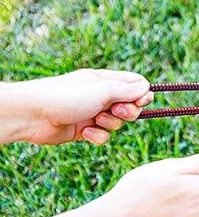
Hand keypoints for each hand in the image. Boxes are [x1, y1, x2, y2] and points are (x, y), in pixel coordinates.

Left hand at [5, 69, 152, 144]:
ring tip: (95, 121)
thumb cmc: (66, 96)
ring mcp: (93, 113)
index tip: (141, 101)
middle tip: (117, 112)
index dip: (142, 94)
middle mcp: (101, 96)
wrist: (33, 115)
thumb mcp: (102, 90)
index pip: (135, 84)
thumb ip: (127, 90)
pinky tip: (84, 133)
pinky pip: (103, 136)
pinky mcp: (85, 130)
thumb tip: (147, 88)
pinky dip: (97, 136)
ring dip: (110, 124)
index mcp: (106, 80)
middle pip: (130, 106)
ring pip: (117, 123)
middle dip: (128, 112)